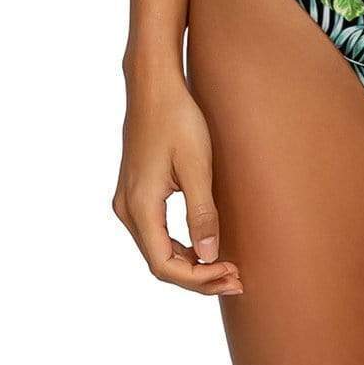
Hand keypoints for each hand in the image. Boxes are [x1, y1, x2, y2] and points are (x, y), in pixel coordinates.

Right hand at [112, 64, 242, 296]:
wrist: (154, 85)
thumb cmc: (177, 118)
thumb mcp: (197, 166)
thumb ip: (202, 214)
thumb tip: (210, 257)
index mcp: (140, 206)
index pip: (164, 265)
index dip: (198, 278)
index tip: (231, 273)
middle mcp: (127, 209)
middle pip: (160, 262)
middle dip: (198, 276)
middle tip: (236, 279)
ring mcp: (128, 200)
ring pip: (157, 249)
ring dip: (190, 263)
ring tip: (226, 267)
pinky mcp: (135, 191)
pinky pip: (155, 232)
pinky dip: (180, 246)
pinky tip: (204, 245)